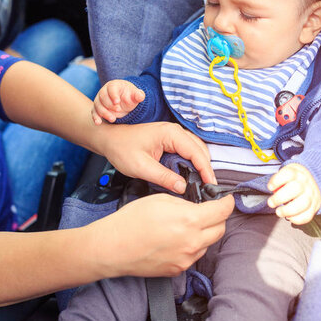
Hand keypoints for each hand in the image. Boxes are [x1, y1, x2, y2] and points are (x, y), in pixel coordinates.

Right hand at [89, 193, 234, 276]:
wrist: (114, 247)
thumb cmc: (132, 221)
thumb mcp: (162, 199)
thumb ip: (186, 203)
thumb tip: (200, 206)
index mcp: (189, 221)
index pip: (222, 212)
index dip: (227, 203)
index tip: (227, 200)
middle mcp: (192, 242)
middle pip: (220, 229)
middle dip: (218, 218)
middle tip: (209, 210)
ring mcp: (186, 259)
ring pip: (208, 243)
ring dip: (205, 233)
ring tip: (187, 225)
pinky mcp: (178, 270)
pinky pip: (194, 255)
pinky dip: (193, 245)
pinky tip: (177, 238)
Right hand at [92, 79, 144, 123]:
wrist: (125, 102)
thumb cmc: (130, 96)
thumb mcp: (136, 95)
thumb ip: (138, 95)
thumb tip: (141, 96)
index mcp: (114, 85)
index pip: (111, 88)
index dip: (113, 95)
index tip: (117, 102)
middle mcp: (104, 91)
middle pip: (103, 97)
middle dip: (109, 105)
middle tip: (118, 110)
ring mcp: (100, 100)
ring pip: (98, 105)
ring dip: (104, 113)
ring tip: (113, 119)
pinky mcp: (97, 108)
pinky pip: (94, 112)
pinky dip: (95, 117)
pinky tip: (98, 123)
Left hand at [100, 121, 216, 191]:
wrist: (110, 139)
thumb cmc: (122, 149)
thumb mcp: (141, 167)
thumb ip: (163, 177)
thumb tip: (183, 187)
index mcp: (170, 134)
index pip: (196, 152)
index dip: (206, 169)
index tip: (211, 185)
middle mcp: (175, 131)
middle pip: (200, 150)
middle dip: (206, 168)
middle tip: (209, 188)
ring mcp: (174, 134)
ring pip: (196, 150)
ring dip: (201, 165)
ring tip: (203, 184)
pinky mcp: (171, 140)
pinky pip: (188, 151)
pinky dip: (193, 162)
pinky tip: (192, 175)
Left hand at [267, 163, 320, 224]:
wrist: (314, 182)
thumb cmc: (294, 179)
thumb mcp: (286, 173)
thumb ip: (278, 180)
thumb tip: (273, 190)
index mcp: (296, 173)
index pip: (288, 173)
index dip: (277, 181)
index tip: (270, 187)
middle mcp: (305, 183)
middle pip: (295, 188)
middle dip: (280, 198)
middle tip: (271, 203)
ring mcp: (311, 195)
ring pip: (303, 203)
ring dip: (288, 210)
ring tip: (279, 212)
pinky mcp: (314, 207)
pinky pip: (307, 215)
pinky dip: (296, 219)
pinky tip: (289, 217)